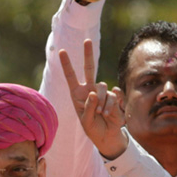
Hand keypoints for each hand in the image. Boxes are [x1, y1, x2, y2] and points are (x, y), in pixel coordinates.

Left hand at [59, 40, 127, 158]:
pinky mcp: (113, 96)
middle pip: (89, 68)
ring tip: (101, 114)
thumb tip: (93, 93)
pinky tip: (109, 113)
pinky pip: (113, 94)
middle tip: (87, 40)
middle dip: (88, 54)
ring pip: (101, 87)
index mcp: (77, 95)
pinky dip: (111, 105)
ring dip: (101, 102)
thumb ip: (88, 107)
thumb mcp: (86, 121)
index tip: (62, 51)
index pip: (71, 77)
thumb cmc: (92, 129)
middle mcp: (89, 90)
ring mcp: (102, 92)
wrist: (107, 136)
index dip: (67, 65)